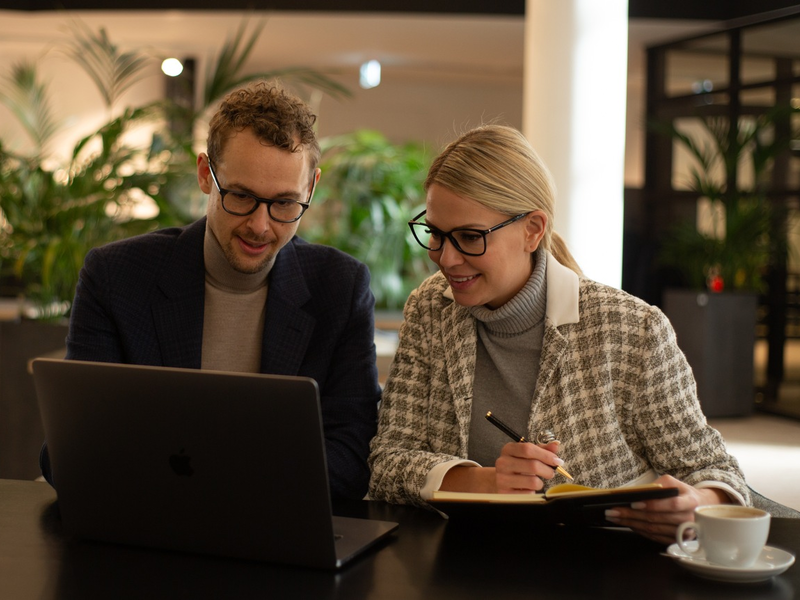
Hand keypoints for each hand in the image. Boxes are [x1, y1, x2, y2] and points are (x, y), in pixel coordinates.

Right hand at [495, 441, 563, 492]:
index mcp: (508, 449)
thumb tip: (555, 444)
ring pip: (533, 482)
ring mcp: (502, 479)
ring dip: (540, 483)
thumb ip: (542, 449)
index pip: (528, 449)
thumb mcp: (526, 455)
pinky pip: (529, 494)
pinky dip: (532, 492)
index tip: (556, 461)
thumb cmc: (517, 466)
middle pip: (533, 465)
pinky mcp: (505, 493)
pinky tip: (527, 488)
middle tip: (551, 472)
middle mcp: (503, 463)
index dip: (546, 455)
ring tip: (536, 481)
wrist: (499, 481)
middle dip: (548, 470)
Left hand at [603, 474, 730, 543]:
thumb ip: (658, 485)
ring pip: (654, 530)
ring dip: (632, 524)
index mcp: (690, 502)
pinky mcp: (678, 541)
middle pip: (658, 519)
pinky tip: (628, 524)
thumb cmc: (682, 492)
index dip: (653, 505)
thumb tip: (638, 493)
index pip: (672, 505)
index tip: (633, 503)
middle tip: (613, 511)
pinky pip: (655, 537)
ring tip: (615, 517)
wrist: (701, 507)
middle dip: (632, 515)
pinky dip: (640, 531)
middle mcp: (689, 520)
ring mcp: (684, 533)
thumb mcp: (674, 482)